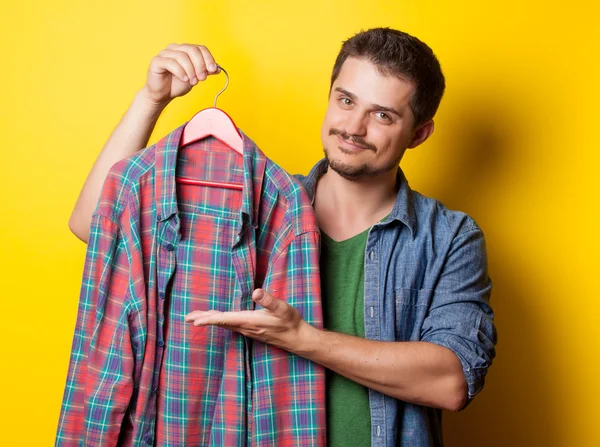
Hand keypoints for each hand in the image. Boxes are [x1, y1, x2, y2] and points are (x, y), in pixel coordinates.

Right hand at [141, 43, 220, 106]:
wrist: (163, 94)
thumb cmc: (177, 84)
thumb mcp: (195, 78)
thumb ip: (205, 72)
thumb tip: (218, 68)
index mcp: (185, 50)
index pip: (200, 48)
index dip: (208, 58)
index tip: (213, 70)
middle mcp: (175, 49)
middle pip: (192, 50)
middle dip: (200, 65)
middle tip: (202, 78)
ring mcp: (165, 53)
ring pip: (182, 56)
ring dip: (191, 70)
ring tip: (193, 81)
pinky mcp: (157, 61)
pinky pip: (171, 63)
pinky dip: (180, 71)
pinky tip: (184, 79)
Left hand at [184, 289, 309, 351]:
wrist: (297, 338)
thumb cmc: (290, 322)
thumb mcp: (282, 308)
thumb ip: (269, 301)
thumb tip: (256, 292)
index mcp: (250, 321)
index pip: (225, 320)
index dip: (209, 319)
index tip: (195, 321)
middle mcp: (245, 327)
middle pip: (220, 322)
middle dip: (203, 319)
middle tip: (186, 317)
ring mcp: (247, 329)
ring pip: (224, 324)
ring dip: (210, 319)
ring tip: (195, 317)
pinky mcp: (250, 329)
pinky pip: (230, 325)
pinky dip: (219, 321)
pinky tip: (217, 318)